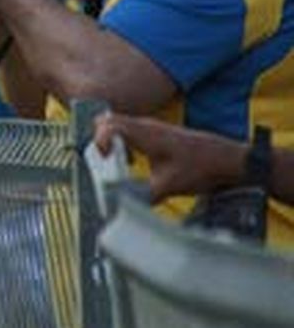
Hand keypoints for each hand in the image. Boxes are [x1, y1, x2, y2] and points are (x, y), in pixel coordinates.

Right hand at [94, 111, 243, 201]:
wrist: (229, 160)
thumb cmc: (202, 167)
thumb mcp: (170, 186)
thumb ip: (143, 195)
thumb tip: (124, 206)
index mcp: (145, 134)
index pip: (107, 127)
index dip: (98, 143)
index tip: (105, 161)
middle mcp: (145, 125)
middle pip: (106, 121)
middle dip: (99, 141)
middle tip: (106, 162)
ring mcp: (151, 126)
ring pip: (117, 124)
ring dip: (111, 142)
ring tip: (119, 163)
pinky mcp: (157, 132)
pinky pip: (129, 130)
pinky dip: (123, 143)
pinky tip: (134, 161)